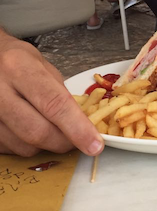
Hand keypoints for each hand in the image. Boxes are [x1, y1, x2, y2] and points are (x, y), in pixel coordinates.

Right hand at [0, 33, 103, 156]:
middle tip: (76, 141)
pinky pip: (9, 149)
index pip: (54, 104)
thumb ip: (60, 94)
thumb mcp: (41, 66)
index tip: (94, 145)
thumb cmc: (15, 61)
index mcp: (18, 67)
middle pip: (37, 131)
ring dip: (44, 146)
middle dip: (63, 143)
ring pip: (23, 146)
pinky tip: (26, 130)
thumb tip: (82, 124)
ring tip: (48, 129)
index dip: (77, 128)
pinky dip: (24, 145)